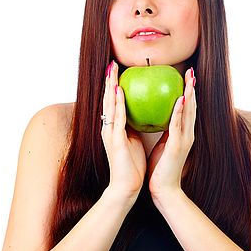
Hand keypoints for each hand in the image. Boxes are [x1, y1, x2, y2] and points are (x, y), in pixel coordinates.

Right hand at [101, 61, 146, 198]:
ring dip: (111, 86)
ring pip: (109, 105)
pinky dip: (118, 103)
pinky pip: (117, 118)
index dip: (114, 88)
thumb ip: (134, 128)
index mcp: (114, 129)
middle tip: (111, 64)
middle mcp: (109, 128)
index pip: (113, 104)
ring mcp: (110, 133)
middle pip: (108, 100)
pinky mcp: (115, 140)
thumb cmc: (132, 167)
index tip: (117, 72)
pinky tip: (120, 91)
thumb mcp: (133, 142)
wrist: (126, 187)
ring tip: (112, 70)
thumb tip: (142, 116)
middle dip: (109, 82)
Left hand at [147, 67, 195, 200]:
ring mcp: (184, 140)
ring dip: (189, 94)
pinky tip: (180, 98)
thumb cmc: (159, 169)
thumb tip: (156, 119)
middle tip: (191, 72)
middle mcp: (187, 135)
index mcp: (182, 135)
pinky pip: (178, 125)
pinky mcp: (177, 146)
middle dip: (191, 89)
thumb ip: (164, 132)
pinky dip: (180, 111)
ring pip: (188, 113)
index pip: (186, 110)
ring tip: (189, 79)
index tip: (185, 78)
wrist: (163, 190)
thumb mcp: (161, 145)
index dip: (187, 93)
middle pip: (191, 107)